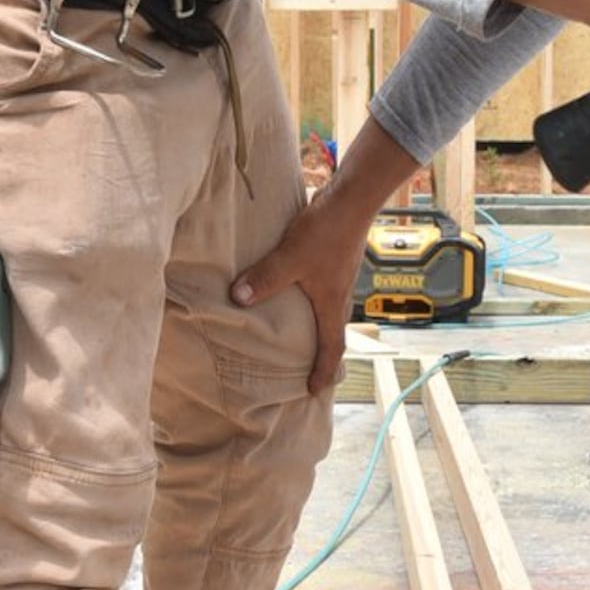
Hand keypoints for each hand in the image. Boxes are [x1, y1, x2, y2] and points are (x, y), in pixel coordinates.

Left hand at [232, 200, 370, 397]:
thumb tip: (238, 298)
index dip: (324, 371)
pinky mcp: (335, 258)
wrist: (352, 199)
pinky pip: (324, 289)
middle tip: (312, 370)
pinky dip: (313, 300)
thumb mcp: (290, 257)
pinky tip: (296, 290)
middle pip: (334, 331)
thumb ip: (265, 277)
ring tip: (301, 334)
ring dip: (318, 326)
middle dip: (324, 354)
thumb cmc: (327, 231)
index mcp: (332, 302)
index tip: (315, 390)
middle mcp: (340, 293)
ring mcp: (340, 275)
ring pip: (329, 310)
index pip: (332, 346)